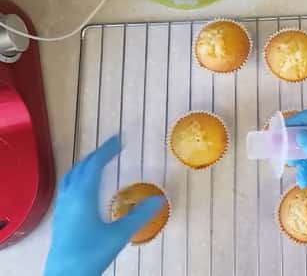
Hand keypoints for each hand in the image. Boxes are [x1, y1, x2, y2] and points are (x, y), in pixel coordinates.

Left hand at [44, 136, 163, 275]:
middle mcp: (70, 197)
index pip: (95, 164)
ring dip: (85, 165)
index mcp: (83, 195)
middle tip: (112, 147)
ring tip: (98, 162)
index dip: (108, 150)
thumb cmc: (90, 253)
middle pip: (81, 168)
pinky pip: (68, 188)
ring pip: (71, 177)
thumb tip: (159, 198)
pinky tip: (86, 188)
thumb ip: (139, 215)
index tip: (119, 139)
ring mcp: (62, 207)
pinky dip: (79, 178)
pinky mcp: (60, 218)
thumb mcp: (119, 234)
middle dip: (96, 155)